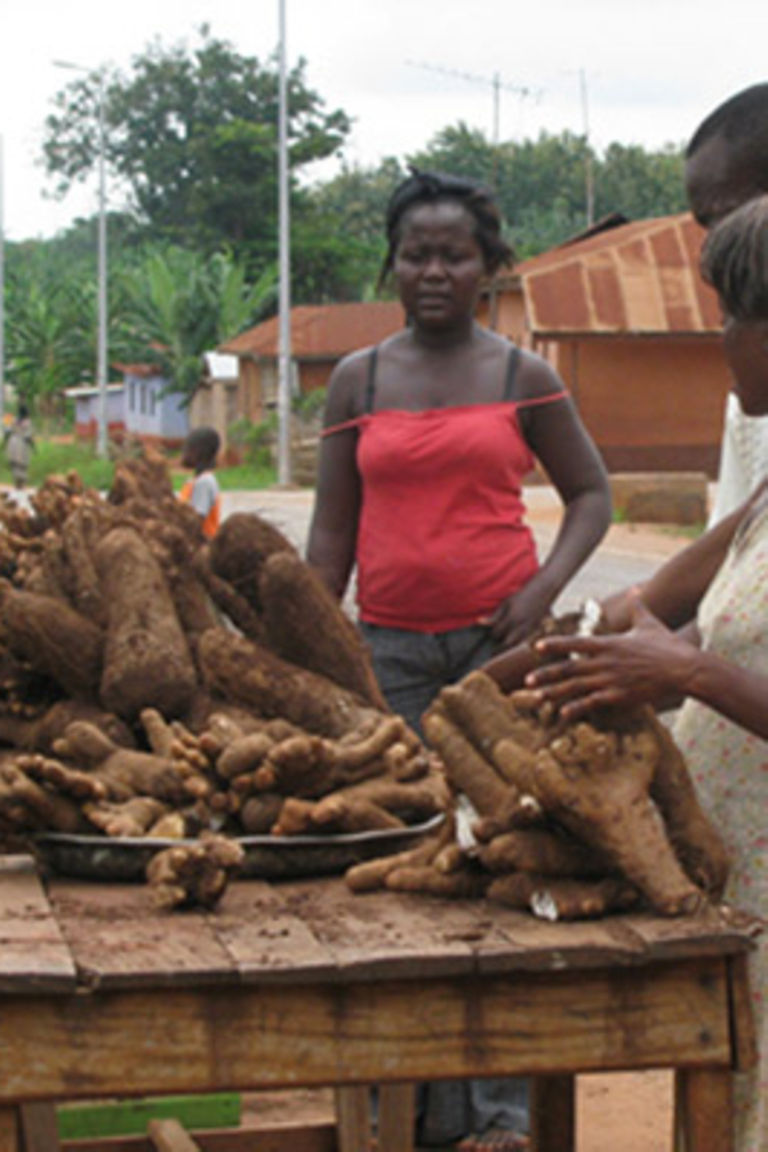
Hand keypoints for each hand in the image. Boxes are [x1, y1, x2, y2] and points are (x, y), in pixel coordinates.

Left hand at [479, 580, 554, 648]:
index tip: (493, 634)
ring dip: (511, 649)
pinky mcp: (539, 631)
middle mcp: (521, 625)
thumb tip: (479, 622)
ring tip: (506, 650)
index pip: (497, 633)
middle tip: (495, 649)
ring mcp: (531, 629)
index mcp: (511, 618)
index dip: (493, 634)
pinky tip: (519, 646)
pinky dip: (522, 646)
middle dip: (500, 647)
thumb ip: (494, 616)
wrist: (542, 591)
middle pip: (507, 643)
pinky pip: (529, 643)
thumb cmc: (522, 596)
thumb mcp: (506, 603)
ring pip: (518, 646)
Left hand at [523, 592, 700, 719]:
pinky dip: (576, 708)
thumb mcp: (649, 623)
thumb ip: (637, 607)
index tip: (536, 647)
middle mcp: (605, 662)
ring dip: (554, 693)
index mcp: (609, 644)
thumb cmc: (667, 646)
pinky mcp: (620, 696)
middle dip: (546, 675)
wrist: (685, 669)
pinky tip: (562, 714)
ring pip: (576, 688)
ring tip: (537, 698)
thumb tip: (636, 590)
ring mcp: (611, 680)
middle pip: (569, 669)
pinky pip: (593, 703)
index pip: (575, 644)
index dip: (555, 645)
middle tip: (527, 680)